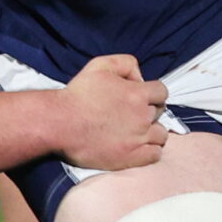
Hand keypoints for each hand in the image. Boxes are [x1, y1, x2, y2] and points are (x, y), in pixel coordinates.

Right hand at [54, 54, 170, 169]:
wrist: (59, 123)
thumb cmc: (77, 94)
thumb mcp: (101, 65)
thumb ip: (126, 64)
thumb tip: (140, 77)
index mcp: (138, 94)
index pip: (162, 92)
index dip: (152, 93)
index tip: (140, 98)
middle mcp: (142, 116)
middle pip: (159, 112)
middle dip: (148, 111)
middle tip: (130, 114)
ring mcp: (138, 138)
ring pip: (161, 135)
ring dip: (152, 132)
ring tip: (136, 132)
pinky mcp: (131, 157)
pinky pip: (155, 154)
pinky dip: (150, 150)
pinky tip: (138, 146)